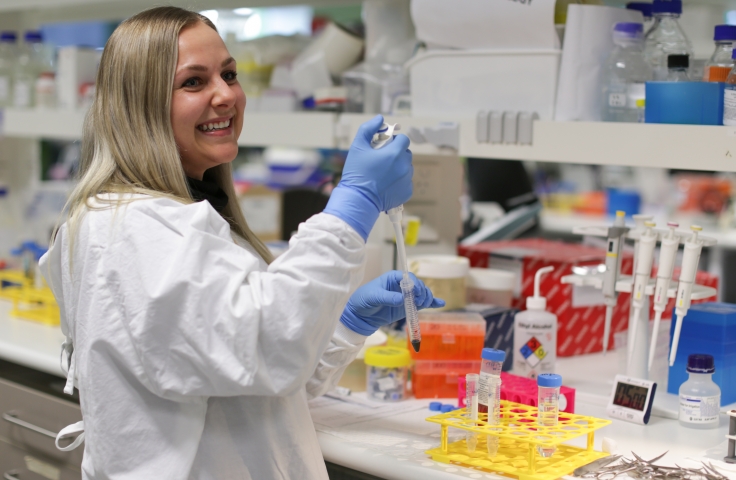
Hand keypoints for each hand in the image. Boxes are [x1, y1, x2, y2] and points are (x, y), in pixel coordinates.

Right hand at [323, 115, 412, 240]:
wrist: (358, 200)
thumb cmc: (356, 173)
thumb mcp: (357, 147)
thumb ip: (368, 129)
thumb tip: (379, 119)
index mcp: (394, 153)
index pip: (403, 139)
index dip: (394, 141)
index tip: (385, 146)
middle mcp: (404, 166)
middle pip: (406, 153)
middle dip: (396, 154)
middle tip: (382, 160)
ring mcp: (407, 180)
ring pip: (407, 168)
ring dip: (398, 167)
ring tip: (383, 174)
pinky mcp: (407, 192)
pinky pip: (406, 182)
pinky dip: (399, 182)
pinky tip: (386, 184)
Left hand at [340, 271, 444, 335]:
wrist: (360, 315)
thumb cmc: (363, 301)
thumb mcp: (373, 297)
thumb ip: (387, 297)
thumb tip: (402, 299)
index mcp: (392, 278)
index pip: (408, 278)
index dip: (414, 284)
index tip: (416, 293)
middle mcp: (401, 286)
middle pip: (418, 285)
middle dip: (422, 292)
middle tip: (420, 301)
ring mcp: (405, 297)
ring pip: (422, 294)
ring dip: (427, 298)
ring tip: (425, 304)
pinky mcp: (407, 307)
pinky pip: (421, 304)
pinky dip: (431, 303)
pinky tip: (440, 304)